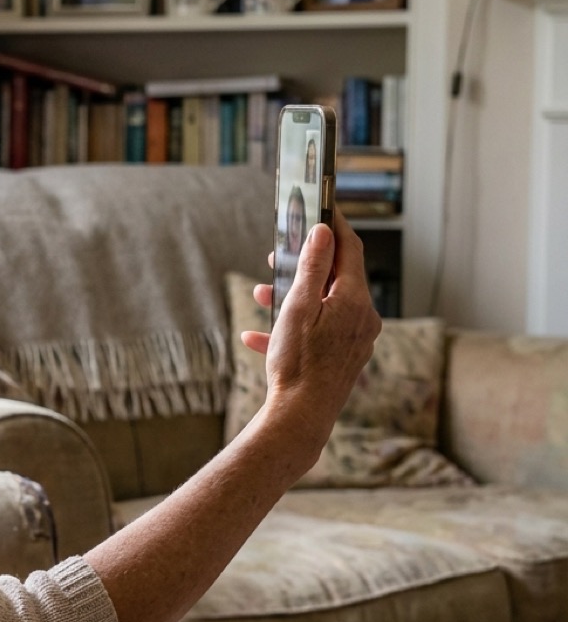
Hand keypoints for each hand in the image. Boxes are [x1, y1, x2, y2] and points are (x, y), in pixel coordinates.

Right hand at [240, 212, 381, 453]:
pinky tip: (257, 336)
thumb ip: (312, 267)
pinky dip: (292, 327)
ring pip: (323, 305)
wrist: (301, 416)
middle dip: (303, 265)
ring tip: (261, 296)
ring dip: (292, 297)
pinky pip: (318, 332)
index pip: (350, 249)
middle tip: (277, 258)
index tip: (322, 205)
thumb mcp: (298, 307)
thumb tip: (324, 231)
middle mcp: (363, 318)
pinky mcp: (344, 357)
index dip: (334, 225)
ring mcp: (356, 339)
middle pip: (336, 278)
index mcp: (355, 301)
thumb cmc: (297, 362)